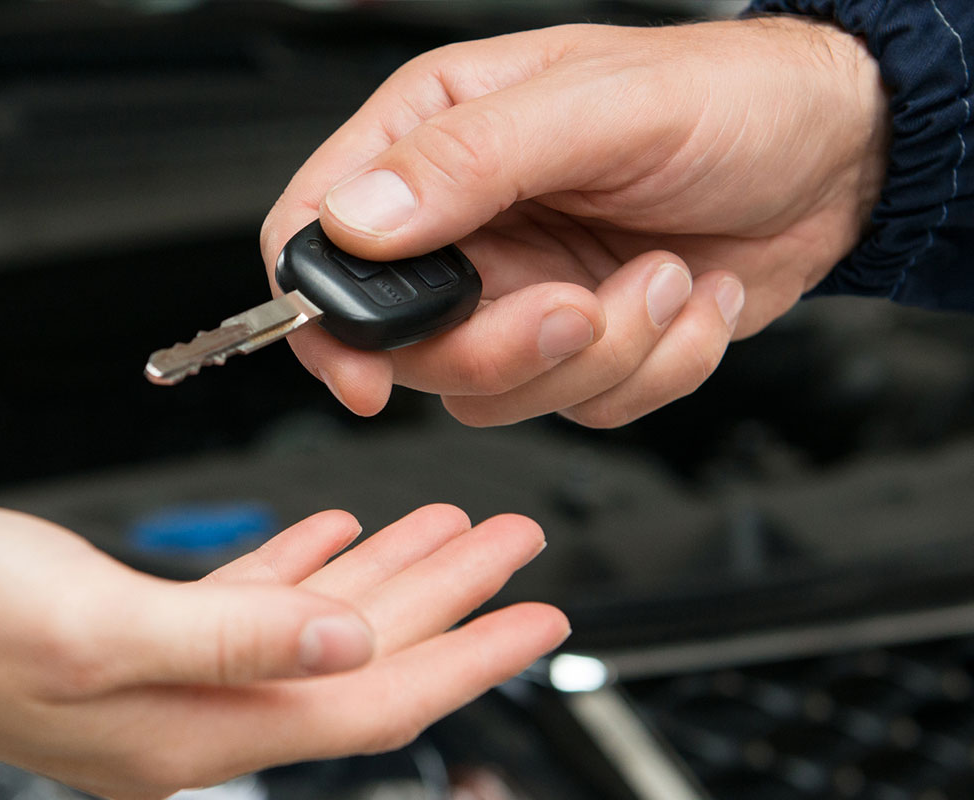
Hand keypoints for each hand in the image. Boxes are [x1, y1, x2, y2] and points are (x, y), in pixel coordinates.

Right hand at [0, 499, 565, 798]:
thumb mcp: (90, 623)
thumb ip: (231, 639)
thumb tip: (350, 651)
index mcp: (198, 724)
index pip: (373, 702)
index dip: (467, 656)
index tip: (539, 616)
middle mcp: (199, 709)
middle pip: (361, 658)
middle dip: (450, 601)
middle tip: (517, 548)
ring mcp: (174, 673)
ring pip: (319, 625)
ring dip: (389, 575)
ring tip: (454, 531)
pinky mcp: (144, 630)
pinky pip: (256, 602)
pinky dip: (308, 568)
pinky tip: (338, 540)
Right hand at [262, 17, 889, 426]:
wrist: (837, 156)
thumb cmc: (728, 98)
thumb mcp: (599, 106)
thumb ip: (469, 160)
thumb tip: (355, 218)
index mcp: (435, 142)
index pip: (316, 236)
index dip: (321, 318)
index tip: (367, 376)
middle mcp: (466, 226)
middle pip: (411, 344)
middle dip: (505, 347)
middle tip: (580, 304)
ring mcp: (518, 292)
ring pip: (497, 391)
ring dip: (601, 353)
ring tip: (663, 276)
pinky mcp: (578, 341)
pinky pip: (581, 404)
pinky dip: (653, 369)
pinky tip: (691, 297)